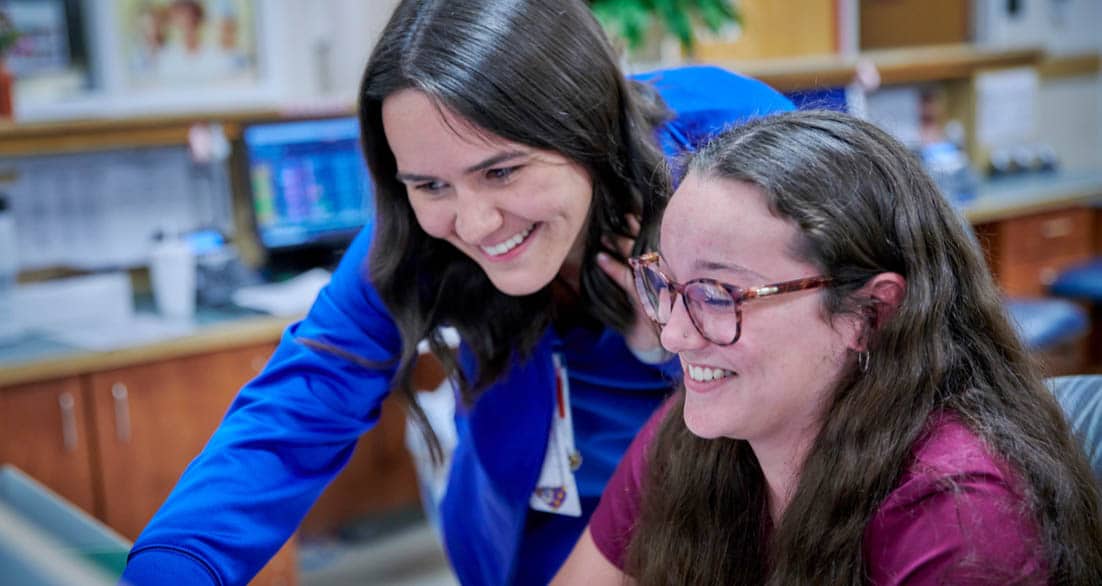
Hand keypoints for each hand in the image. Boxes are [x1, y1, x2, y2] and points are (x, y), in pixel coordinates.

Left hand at [596, 215, 666, 362]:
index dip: (643, 228)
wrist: (663, 342)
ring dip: (618, 245)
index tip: (630, 214)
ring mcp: (657, 285)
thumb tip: (638, 249)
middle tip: (610, 224)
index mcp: (671, 268)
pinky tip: (600, 259)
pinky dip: (612, 267)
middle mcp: (667, 273)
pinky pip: (627, 278)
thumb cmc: (659, 313)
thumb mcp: (657, 289)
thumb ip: (651, 269)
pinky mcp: (646, 298)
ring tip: (602, 237)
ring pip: (635, 258)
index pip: (656, 242)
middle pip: (646, 246)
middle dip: (627, 233)